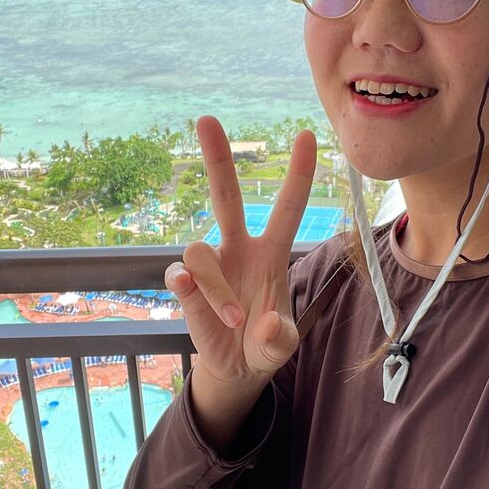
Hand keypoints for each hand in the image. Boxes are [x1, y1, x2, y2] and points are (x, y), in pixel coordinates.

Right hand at [165, 115, 316, 393]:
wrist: (236, 369)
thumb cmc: (264, 345)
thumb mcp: (282, 347)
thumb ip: (280, 338)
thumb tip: (265, 323)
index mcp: (271, 254)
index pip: (287, 207)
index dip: (299, 173)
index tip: (306, 135)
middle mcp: (238, 250)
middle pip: (226, 196)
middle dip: (217, 158)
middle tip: (206, 119)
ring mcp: (209, 266)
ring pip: (201, 253)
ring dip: (216, 288)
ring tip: (233, 319)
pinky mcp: (185, 286)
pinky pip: (182, 276)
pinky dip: (190, 290)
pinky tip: (191, 297)